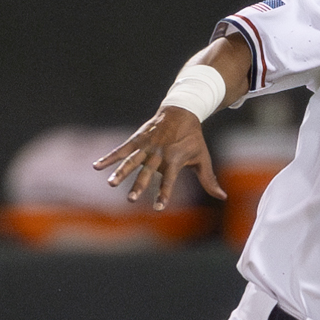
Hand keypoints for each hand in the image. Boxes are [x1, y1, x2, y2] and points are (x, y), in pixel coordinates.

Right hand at [95, 107, 226, 210]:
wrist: (181, 112)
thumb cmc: (193, 139)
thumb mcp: (203, 158)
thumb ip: (209, 180)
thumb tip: (222, 197)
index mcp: (175, 160)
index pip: (169, 180)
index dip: (164, 193)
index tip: (159, 207)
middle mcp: (159, 154)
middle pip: (147, 172)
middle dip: (139, 186)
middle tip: (131, 200)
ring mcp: (146, 146)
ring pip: (131, 161)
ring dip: (121, 172)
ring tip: (111, 184)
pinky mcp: (137, 139)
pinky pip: (121, 149)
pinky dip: (109, 157)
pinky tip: (97, 166)